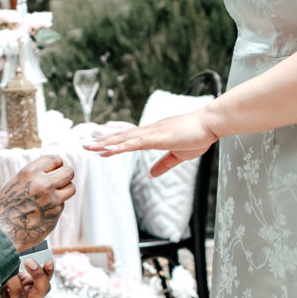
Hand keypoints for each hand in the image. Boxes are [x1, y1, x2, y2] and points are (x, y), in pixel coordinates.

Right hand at [0, 154, 75, 250]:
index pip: (55, 159)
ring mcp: (51, 200)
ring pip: (71, 188)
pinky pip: (62, 204)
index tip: (55, 169)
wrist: (2, 232)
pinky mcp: (55, 214)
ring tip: (54, 194)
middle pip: (69, 172)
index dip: (57, 164)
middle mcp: (43, 185)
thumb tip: (53, 169)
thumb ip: (34, 175)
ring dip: (65, 190)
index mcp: (30, 173)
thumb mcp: (16, 183)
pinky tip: (42, 210)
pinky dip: (55, 206)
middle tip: (60, 180)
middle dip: (66, 175)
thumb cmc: (6, 207)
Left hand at [86, 107, 219, 176]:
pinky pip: (135, 142)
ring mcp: (152, 133)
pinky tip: (109, 149)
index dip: (114, 144)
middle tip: (85, 145)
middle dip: (102, 142)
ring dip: (105, 143)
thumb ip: (164, 164)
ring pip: (123, 138)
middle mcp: (149, 131)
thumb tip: (151, 174)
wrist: (211, 123)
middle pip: (121, 137)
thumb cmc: (198, 135)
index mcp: (154, 135)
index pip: (129, 140)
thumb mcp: (179, 155)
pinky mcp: (158, 137)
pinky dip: (120, 145)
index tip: (99, 148)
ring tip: (89, 147)